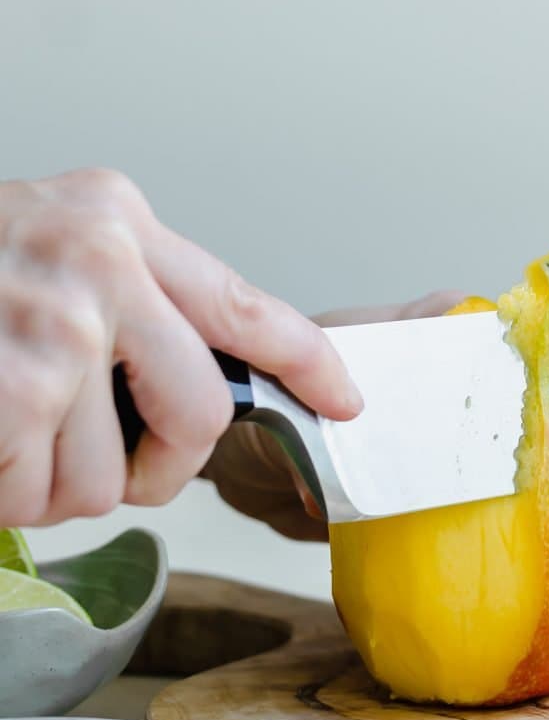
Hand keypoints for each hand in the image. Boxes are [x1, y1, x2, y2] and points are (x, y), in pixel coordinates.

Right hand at [0, 169, 362, 526]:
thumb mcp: (43, 240)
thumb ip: (123, 293)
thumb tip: (180, 378)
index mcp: (118, 224)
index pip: (243, 306)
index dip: (306, 364)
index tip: (344, 398)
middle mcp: (103, 265)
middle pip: (200, 417)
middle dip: (156, 468)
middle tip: (103, 465)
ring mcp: (63, 329)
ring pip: (106, 479)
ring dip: (51, 485)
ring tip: (6, 432)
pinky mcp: (17, 390)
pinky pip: (40, 496)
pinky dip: (5, 492)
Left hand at [205, 288, 548, 624]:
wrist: (245, 447)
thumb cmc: (270, 392)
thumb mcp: (290, 397)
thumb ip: (312, 431)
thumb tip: (320, 489)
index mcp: (448, 342)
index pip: (538, 370)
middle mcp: (472, 393)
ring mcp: (468, 453)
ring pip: (542, 493)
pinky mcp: (454, 505)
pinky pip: (504, 536)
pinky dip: (533, 576)